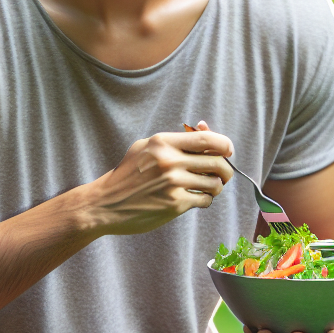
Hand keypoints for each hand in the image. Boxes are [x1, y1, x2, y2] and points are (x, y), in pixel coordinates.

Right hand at [82, 127, 233, 235]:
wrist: (105, 203)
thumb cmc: (127, 174)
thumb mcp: (145, 147)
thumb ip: (175, 139)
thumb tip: (205, 128)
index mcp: (163, 143)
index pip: (207, 138)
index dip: (224, 144)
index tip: (228, 150)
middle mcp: (170, 161)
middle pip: (217, 161)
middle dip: (226, 170)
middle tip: (223, 174)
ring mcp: (173, 184)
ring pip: (214, 183)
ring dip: (216, 186)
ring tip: (207, 187)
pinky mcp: (174, 205)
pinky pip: (204, 200)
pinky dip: (204, 200)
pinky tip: (194, 199)